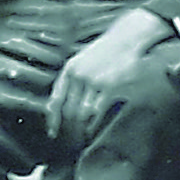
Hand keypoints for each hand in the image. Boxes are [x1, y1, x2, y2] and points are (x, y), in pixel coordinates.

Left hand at [46, 10, 165, 147]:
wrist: (126, 39)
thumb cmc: (106, 53)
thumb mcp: (83, 62)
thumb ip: (72, 82)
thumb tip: (60, 107)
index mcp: (69, 69)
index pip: (55, 99)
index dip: (53, 119)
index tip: (53, 133)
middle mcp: (78, 75)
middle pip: (68, 110)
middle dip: (68, 128)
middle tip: (71, 140)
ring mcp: (93, 80)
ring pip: (81, 113)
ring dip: (81, 128)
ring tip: (83, 137)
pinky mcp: (108, 86)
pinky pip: (96, 111)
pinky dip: (93, 124)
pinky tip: (94, 129)